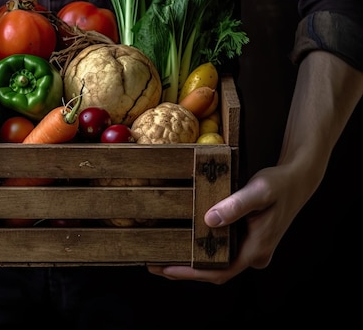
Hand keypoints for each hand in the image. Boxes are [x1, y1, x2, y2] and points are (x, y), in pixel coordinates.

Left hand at [149, 50, 362, 283]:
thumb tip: (209, 219)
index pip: (219, 272)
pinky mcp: (248, 241)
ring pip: (218, 262)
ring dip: (191, 261)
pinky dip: (201, 249)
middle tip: (153, 263)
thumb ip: (235, 205)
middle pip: (215, 271)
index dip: (190, 274)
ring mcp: (252, 250)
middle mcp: (254, 255)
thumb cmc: (279, 184)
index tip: (165, 270)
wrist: (298, 179)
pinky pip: (221, 251)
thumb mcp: (258, 191)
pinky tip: (184, 241)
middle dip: (184, 270)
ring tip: (162, 255)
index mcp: (256, 250)